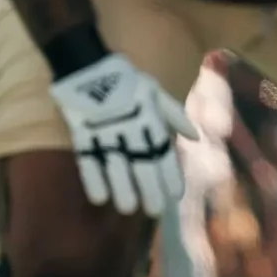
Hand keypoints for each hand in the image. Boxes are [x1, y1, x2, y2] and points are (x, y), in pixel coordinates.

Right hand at [49, 53, 197, 215]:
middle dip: (150, 186)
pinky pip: (88, 159)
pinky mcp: (81, 132)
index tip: (176, 194)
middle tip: (156, 210)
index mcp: (149, 115)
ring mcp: (104, 130)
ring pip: (116, 164)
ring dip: (123, 187)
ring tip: (130, 209)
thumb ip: (174, 115)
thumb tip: (195, 137)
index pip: (162, 149)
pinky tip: (100, 198)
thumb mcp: (154, 92)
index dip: (170, 172)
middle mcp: (130, 125)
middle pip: (142, 160)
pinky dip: (93, 178)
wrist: (87, 65)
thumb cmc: (126, 80)